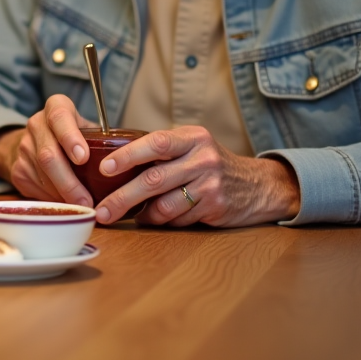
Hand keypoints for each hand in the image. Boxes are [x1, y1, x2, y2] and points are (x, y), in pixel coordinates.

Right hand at [3, 95, 95, 206]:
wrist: (37, 142)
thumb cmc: (75, 137)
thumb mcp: (88, 129)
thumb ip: (102, 140)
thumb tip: (130, 166)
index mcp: (56, 108)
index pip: (59, 117)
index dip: (70, 137)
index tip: (82, 157)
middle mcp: (36, 125)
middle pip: (48, 155)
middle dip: (69, 182)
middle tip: (87, 200)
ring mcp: (24, 147)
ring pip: (42, 176)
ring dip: (64, 195)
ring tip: (83, 206)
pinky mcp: (17, 169)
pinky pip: (37, 189)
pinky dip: (54, 200)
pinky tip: (67, 203)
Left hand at [95, 126, 300, 226]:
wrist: (258, 185)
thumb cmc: (210, 163)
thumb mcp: (191, 146)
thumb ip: (160, 151)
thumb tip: (111, 165)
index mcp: (192, 137)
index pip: (155, 142)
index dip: (127, 155)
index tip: (103, 168)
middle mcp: (203, 158)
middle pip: (153, 179)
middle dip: (122, 197)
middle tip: (102, 210)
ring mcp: (211, 184)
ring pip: (164, 205)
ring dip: (142, 214)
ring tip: (129, 216)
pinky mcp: (216, 207)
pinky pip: (179, 219)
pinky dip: (163, 221)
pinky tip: (157, 219)